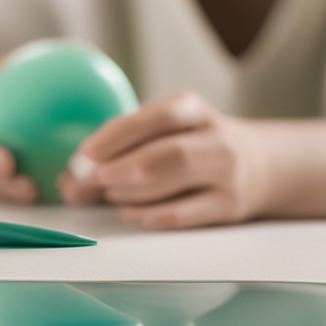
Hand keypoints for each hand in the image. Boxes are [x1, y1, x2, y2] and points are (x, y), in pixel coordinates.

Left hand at [60, 91, 271, 228]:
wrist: (256, 166)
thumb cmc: (187, 144)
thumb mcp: (160, 132)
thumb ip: (115, 150)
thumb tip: (69, 182)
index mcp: (191, 109)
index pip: (156, 118)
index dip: (118, 136)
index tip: (86, 153)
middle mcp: (214, 139)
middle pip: (166, 154)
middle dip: (120, 169)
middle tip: (88, 179)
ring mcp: (225, 176)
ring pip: (171, 185)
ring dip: (129, 193)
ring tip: (109, 192)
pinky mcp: (226, 207)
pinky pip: (181, 215)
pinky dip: (148, 214)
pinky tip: (131, 211)